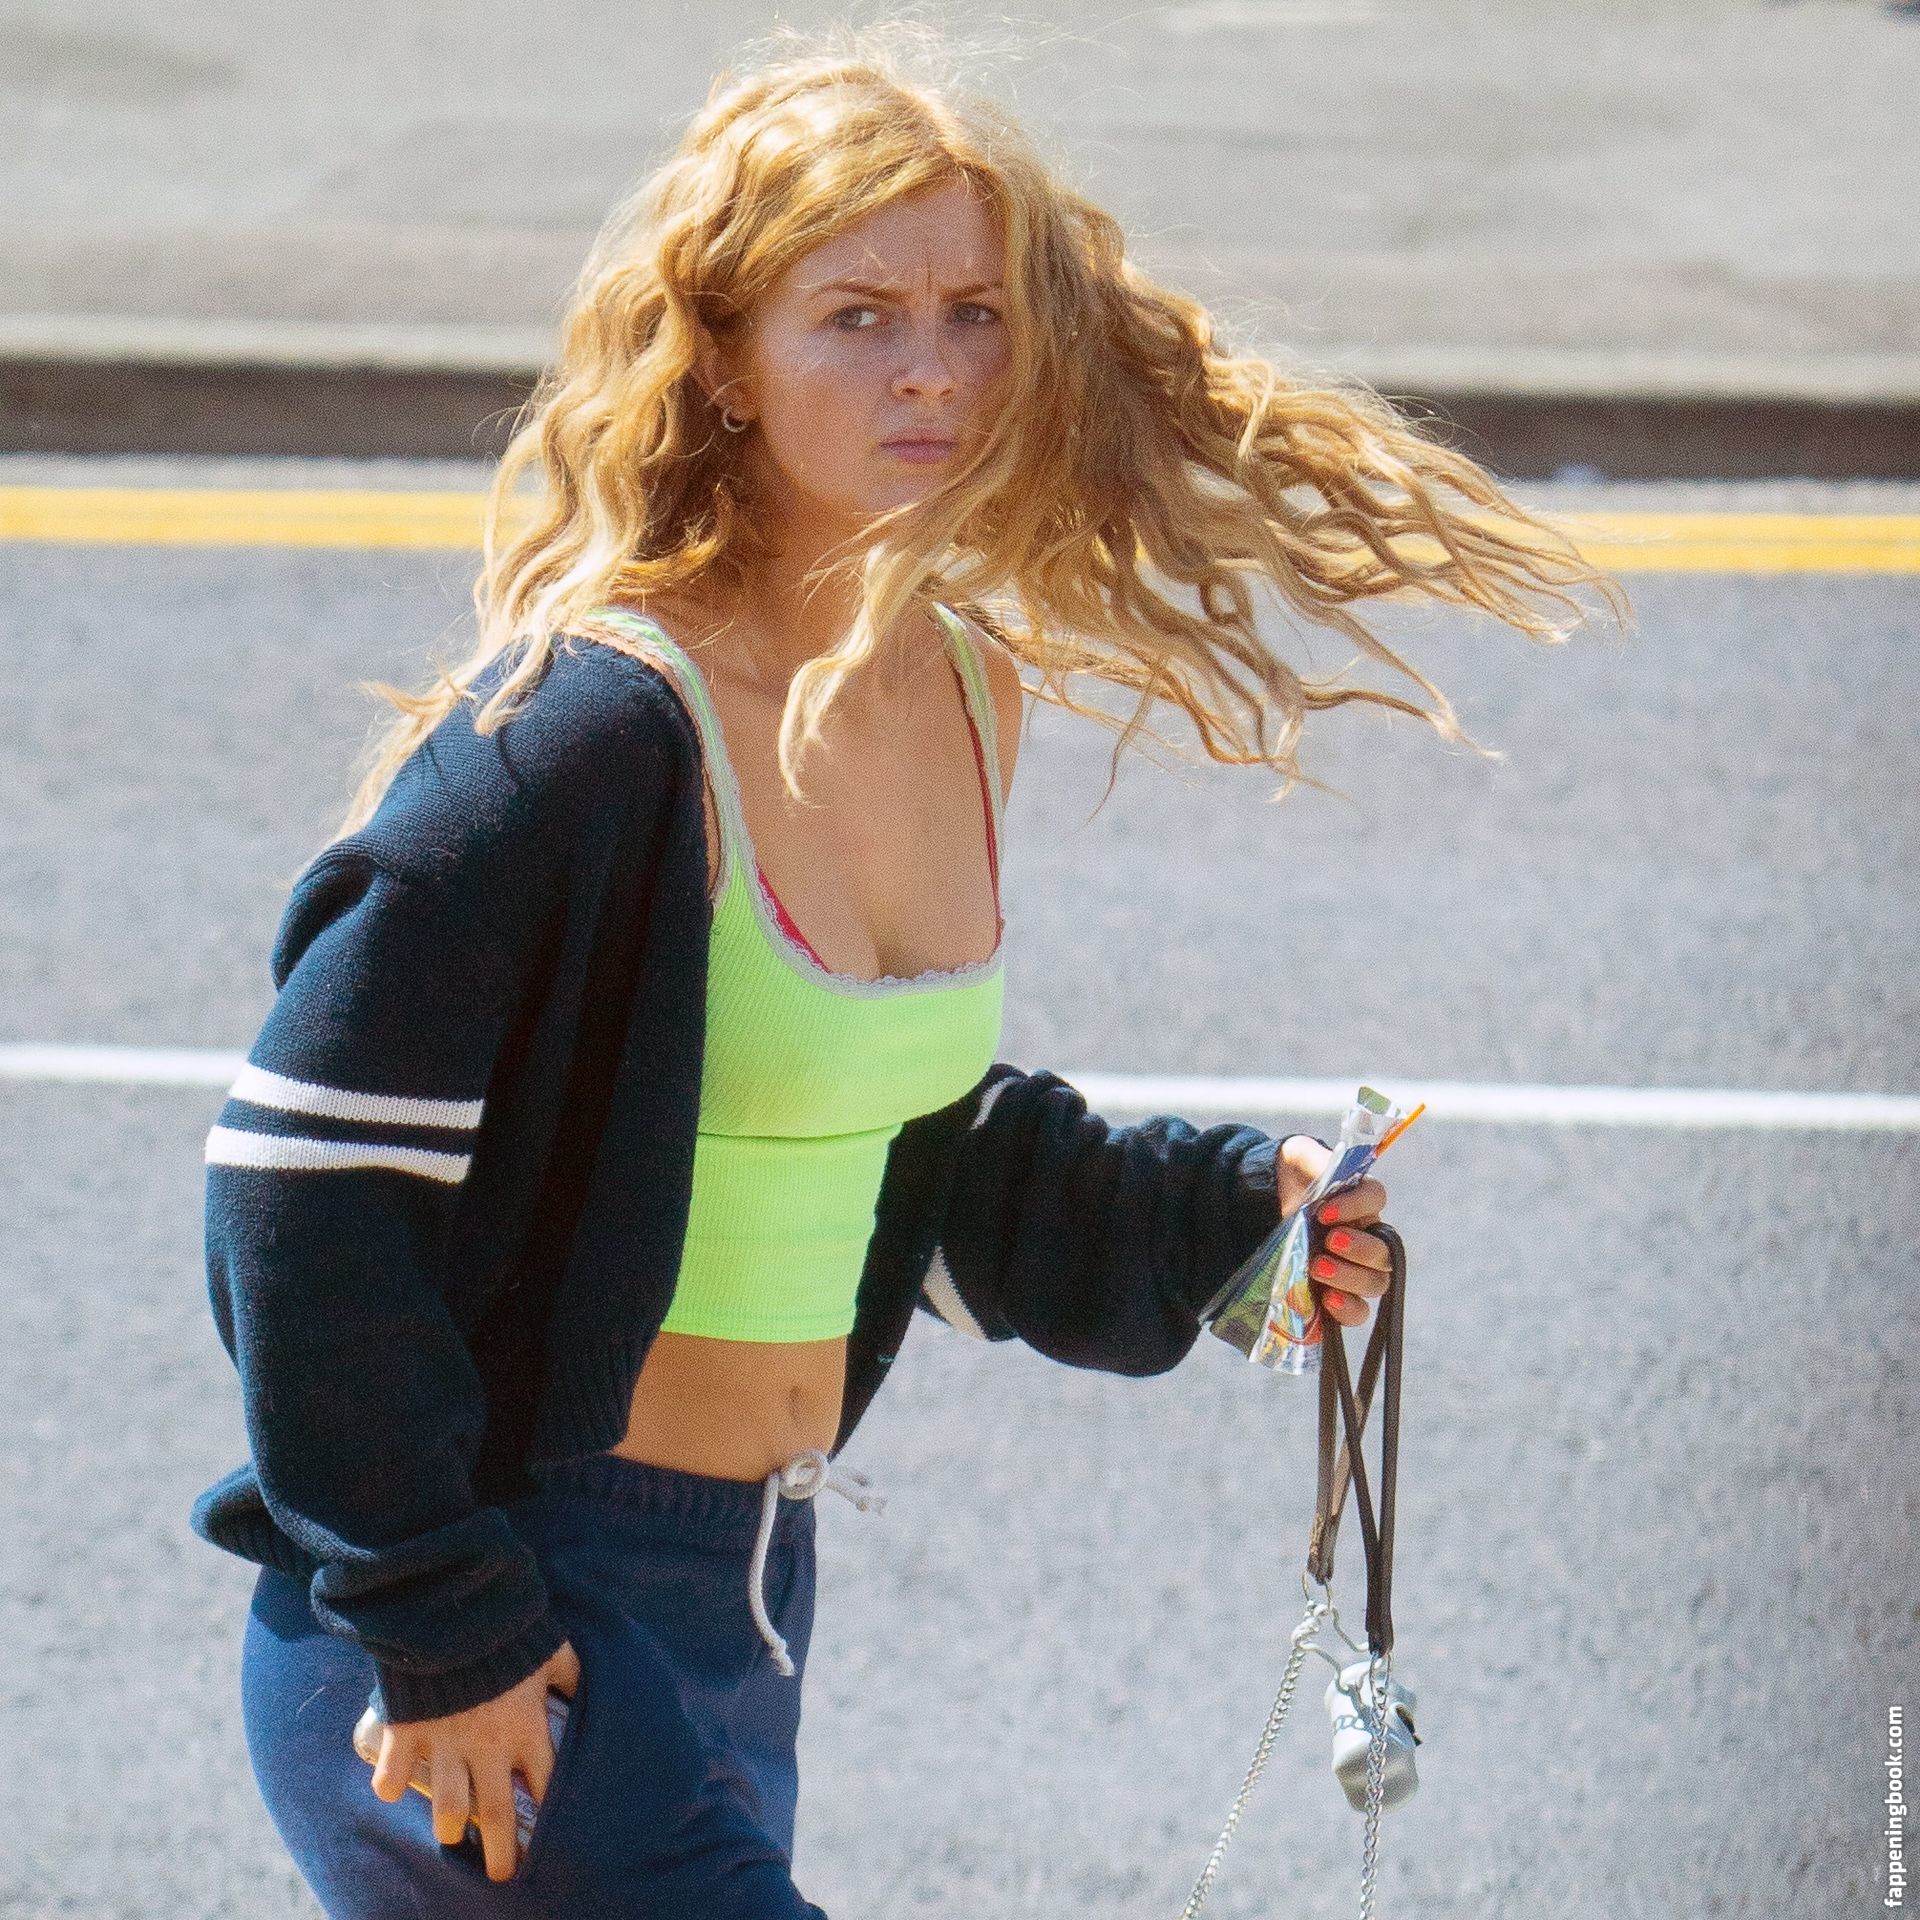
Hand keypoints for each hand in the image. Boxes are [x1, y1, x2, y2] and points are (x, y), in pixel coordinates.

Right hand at [369, 1637, 581, 1883]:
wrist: (452, 1612)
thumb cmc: (509, 1631)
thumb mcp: (552, 1648)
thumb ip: (570, 1673)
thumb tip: (592, 1685)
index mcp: (526, 1728)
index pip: (546, 1784)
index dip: (551, 1810)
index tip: (550, 1836)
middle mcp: (487, 1747)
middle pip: (497, 1813)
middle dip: (502, 1851)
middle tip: (502, 1876)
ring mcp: (445, 1743)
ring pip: (448, 1805)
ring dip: (449, 1825)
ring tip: (451, 1836)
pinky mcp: (407, 1733)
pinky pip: (392, 1773)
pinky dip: (389, 1784)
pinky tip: (392, 1790)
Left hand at [1278, 1134, 1392, 1330]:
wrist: (1261, 1205)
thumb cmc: (1289, 1179)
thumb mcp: (1297, 1158)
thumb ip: (1317, 1160)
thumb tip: (1334, 1171)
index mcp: (1360, 1200)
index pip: (1375, 1198)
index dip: (1357, 1204)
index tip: (1324, 1210)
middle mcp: (1364, 1236)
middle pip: (1384, 1251)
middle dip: (1360, 1249)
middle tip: (1329, 1241)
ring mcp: (1352, 1268)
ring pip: (1375, 1282)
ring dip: (1352, 1278)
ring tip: (1318, 1268)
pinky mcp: (1335, 1294)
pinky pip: (1357, 1310)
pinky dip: (1348, 1309)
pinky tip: (1328, 1301)